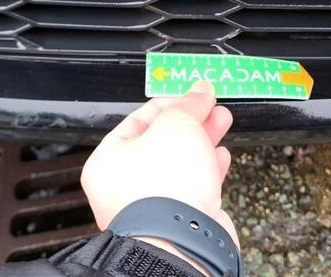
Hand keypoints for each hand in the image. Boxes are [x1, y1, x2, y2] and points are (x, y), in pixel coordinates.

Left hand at [80, 81, 237, 245]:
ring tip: (222, 121)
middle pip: (161, 141)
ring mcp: (152, 204)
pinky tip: (219, 156)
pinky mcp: (177, 219)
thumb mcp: (177, 124)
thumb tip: (200, 91)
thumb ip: (189, 104)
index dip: (169, 102)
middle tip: (208, 105)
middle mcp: (125, 185)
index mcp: (108, 160)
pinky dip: (207, 169)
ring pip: (180, 163)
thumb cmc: (164, 187)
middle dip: (190, 119)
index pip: (139, 119)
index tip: (192, 93)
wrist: (183, 239)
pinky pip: (192, 187)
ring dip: (203, 139)